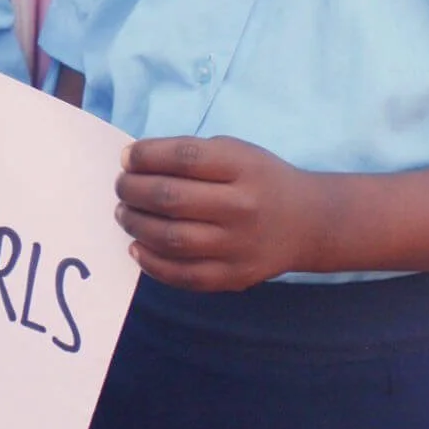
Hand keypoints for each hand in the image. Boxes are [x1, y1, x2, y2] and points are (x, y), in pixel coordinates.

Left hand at [116, 135, 328, 289]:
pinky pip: (182, 274)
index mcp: (243, 168)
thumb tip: (133, 163)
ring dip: (135, 224)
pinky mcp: (233, 276)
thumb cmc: (259, 180)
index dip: (145, 156)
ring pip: (170, 238)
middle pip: (170, 198)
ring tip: (124, 213)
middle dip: (132, 190)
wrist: (307, 223)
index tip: (126, 158)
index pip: (184, 158)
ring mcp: (238, 245)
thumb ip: (190, 155)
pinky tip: (137, 246)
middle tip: (121, 187)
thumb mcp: (236, 152)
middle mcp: (242, 207)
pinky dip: (151, 262)